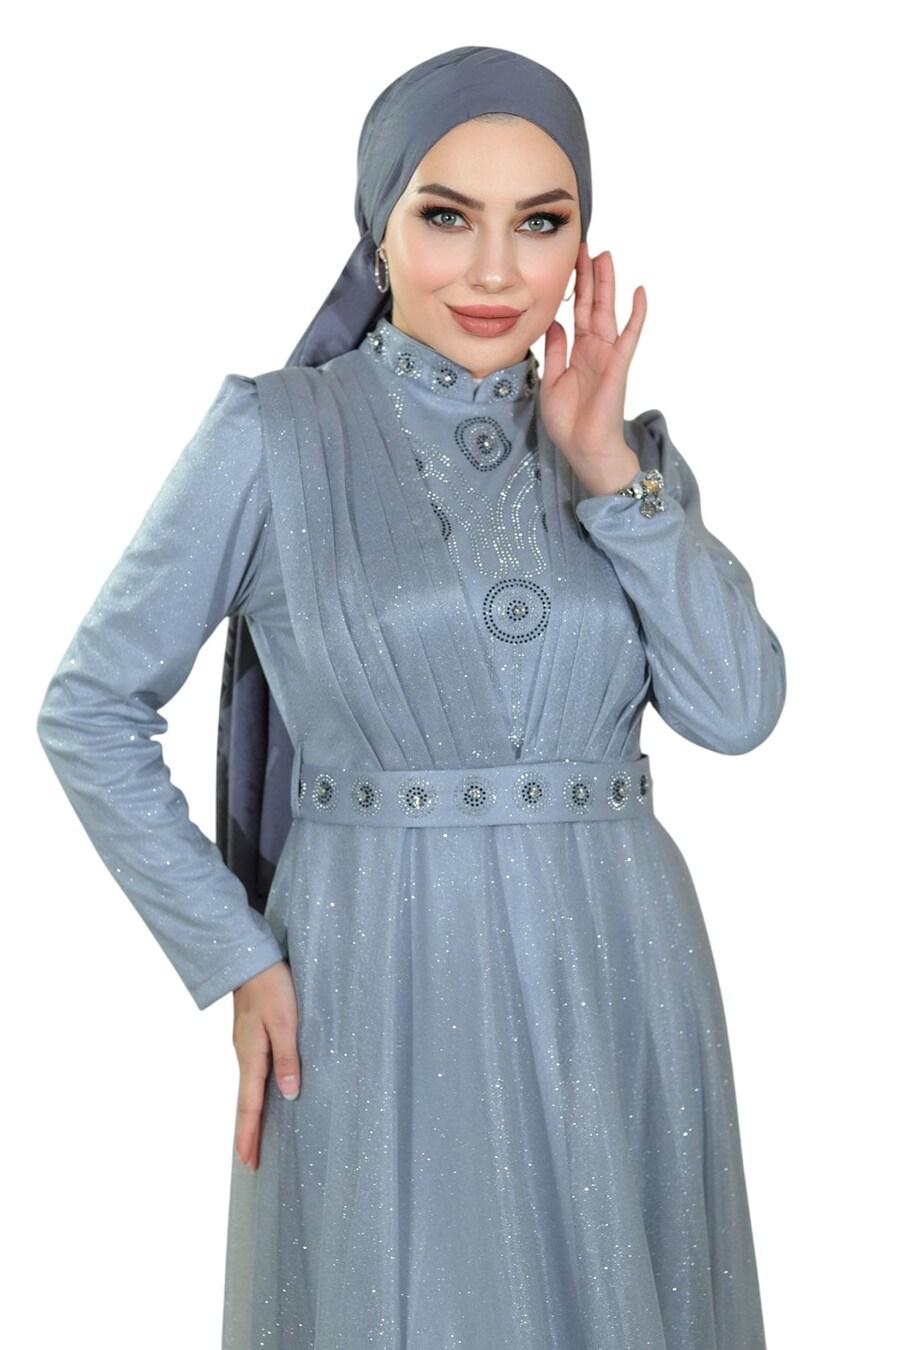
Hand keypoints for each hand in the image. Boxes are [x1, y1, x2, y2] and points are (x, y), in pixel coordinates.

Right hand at [231, 959, 300, 1171]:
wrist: (252, 958)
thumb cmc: (271, 988)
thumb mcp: (285, 1023)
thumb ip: (288, 1058)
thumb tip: (290, 1095)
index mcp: (251, 1057)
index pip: (249, 1106)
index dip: (249, 1135)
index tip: (248, 1162)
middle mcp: (245, 1055)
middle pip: (246, 1102)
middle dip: (248, 1131)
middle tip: (250, 1160)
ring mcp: (246, 1045)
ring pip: (249, 1087)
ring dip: (252, 1113)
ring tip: (256, 1135)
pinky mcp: (252, 1035)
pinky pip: (253, 1072)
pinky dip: (255, 1092)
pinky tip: (264, 1093)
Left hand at [539, 242, 646, 495]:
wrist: (584, 448)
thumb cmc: (568, 422)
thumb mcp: (550, 381)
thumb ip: (554, 351)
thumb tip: (554, 323)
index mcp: (578, 352)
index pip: (577, 313)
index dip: (575, 288)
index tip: (571, 262)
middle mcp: (594, 349)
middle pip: (593, 305)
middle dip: (590, 276)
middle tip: (587, 247)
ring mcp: (608, 355)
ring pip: (608, 312)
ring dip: (607, 285)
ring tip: (606, 257)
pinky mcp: (618, 365)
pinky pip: (629, 335)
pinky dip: (636, 314)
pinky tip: (640, 291)